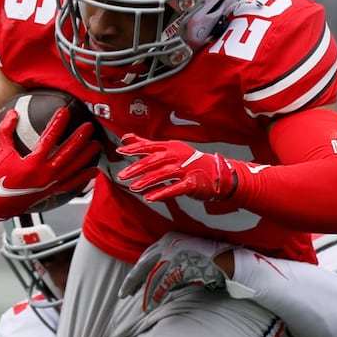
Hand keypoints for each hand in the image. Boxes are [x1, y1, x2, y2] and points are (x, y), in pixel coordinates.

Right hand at [0, 109, 100, 220]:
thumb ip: (6, 131)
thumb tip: (13, 113)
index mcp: (33, 164)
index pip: (49, 139)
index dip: (58, 123)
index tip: (65, 112)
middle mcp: (45, 175)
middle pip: (68, 153)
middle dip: (80, 138)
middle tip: (89, 127)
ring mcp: (50, 185)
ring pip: (73, 169)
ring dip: (86, 156)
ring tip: (96, 145)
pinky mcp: (51, 193)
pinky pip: (71, 184)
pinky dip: (83, 178)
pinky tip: (94, 171)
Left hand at [115, 134, 240, 202]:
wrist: (216, 172)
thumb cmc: (189, 161)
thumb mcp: (169, 149)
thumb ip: (146, 144)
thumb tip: (126, 138)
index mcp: (171, 146)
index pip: (150, 146)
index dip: (135, 148)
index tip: (120, 151)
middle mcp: (177, 156)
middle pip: (154, 161)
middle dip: (137, 168)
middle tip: (122, 176)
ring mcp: (185, 169)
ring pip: (163, 175)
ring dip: (147, 181)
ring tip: (134, 188)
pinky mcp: (192, 183)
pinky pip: (175, 188)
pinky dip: (162, 193)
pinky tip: (150, 198)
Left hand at [118, 232, 228, 311]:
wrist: (228, 258)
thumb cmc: (210, 257)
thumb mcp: (187, 252)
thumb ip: (171, 259)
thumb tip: (157, 277)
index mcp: (168, 238)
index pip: (146, 255)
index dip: (137, 271)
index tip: (131, 282)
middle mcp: (168, 244)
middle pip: (143, 265)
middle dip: (132, 282)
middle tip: (123, 294)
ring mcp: (173, 255)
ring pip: (153, 278)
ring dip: (146, 294)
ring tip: (143, 307)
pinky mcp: (179, 267)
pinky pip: (164, 284)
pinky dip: (157, 296)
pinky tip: (153, 304)